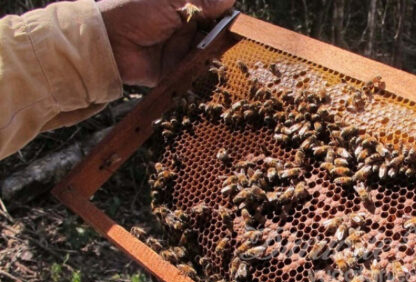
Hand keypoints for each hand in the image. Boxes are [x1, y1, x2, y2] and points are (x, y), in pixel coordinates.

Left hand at [97, 0, 234, 86]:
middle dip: (227, 42)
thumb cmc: (135, 12)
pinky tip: (215, 75)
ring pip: (210, 57)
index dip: (230, 20)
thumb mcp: (172, 0)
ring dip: (218, 59)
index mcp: (186, 8)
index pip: (217, 13)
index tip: (243, 27)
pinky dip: (205, 75)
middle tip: (239, 48)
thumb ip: (203, 1)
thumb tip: (231, 1)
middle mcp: (187, 29)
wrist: (108, 44)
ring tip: (228, 63)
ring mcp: (183, 51)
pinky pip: (197, 74)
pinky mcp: (178, 72)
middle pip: (218, 36)